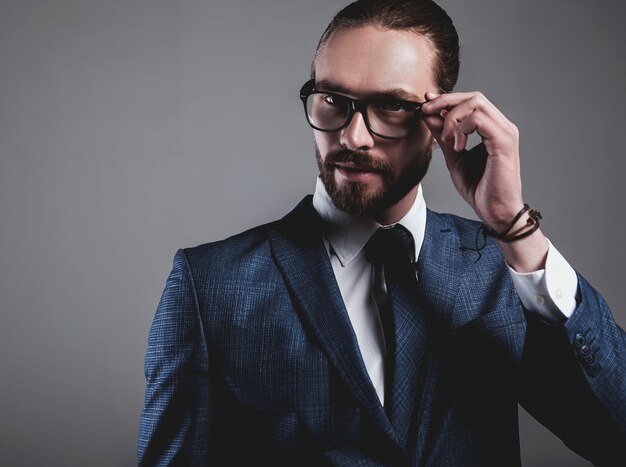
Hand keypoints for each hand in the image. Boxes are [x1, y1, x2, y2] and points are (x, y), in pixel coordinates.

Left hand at [421, 91, 522, 232]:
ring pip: (476, 103)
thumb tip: (429, 116)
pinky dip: (461, 129)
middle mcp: (502, 126)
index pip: (471, 101)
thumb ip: (444, 136)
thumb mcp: (455, 158)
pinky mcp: (503, 142)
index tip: (426, 104)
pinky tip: (457, 146)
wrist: (495, 212)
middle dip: (445, 101)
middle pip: (474, 96)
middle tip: (426, 112)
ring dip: (452, 118)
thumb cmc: (480, 188)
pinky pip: (479, 120)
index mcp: (492, 128)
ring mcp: (505, 132)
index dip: (447, 99)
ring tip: (447, 140)